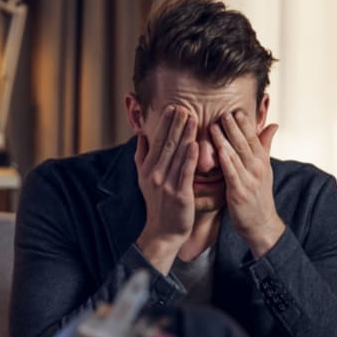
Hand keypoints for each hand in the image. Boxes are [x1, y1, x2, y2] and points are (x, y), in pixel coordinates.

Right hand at [135, 105, 198, 272]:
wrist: (163, 231)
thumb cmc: (157, 203)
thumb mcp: (143, 179)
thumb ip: (142, 156)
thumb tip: (141, 135)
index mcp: (147, 168)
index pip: (157, 141)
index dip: (165, 123)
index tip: (172, 107)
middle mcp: (154, 174)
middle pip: (167, 143)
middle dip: (175, 124)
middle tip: (184, 105)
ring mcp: (166, 184)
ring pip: (176, 155)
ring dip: (185, 134)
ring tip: (192, 117)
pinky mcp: (179, 194)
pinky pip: (185, 172)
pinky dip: (189, 158)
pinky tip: (195, 144)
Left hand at [210, 111, 284, 257]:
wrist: (260, 223)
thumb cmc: (258, 195)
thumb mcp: (264, 168)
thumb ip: (265, 146)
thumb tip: (273, 125)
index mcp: (262, 160)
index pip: (253, 137)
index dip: (245, 123)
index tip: (235, 109)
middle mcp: (257, 167)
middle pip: (245, 142)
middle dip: (234, 127)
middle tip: (223, 112)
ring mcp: (249, 180)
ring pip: (236, 155)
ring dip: (225, 139)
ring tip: (214, 125)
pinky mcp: (239, 192)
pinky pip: (231, 173)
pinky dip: (226, 161)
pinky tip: (218, 150)